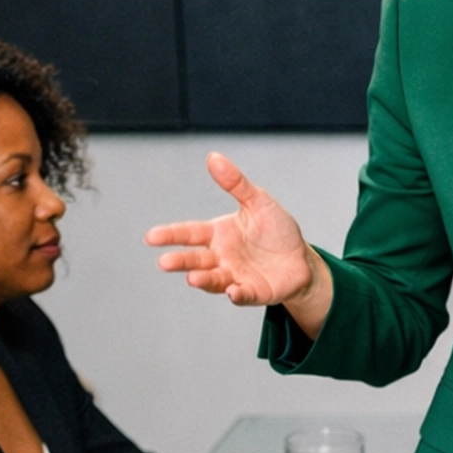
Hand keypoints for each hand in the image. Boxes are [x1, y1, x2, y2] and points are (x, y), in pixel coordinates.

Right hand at [145, 151, 331, 327]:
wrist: (302, 259)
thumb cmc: (277, 230)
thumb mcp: (258, 202)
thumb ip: (235, 183)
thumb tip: (213, 157)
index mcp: (218, 234)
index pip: (189, 233)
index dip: (170, 235)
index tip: (150, 237)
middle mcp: (221, 257)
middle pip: (195, 260)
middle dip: (180, 262)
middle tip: (164, 262)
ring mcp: (235, 276)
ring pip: (213, 280)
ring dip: (203, 280)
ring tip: (192, 278)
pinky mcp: (253, 292)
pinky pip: (243, 295)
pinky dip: (236, 294)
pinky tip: (232, 291)